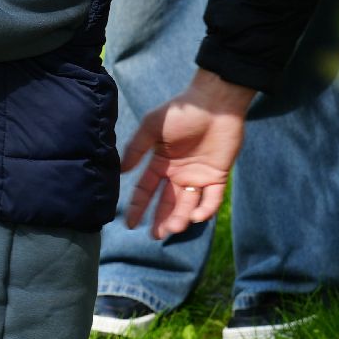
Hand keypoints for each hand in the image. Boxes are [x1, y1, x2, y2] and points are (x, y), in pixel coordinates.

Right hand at [120, 68, 254, 237]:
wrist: (214, 103)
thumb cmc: (180, 112)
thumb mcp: (151, 128)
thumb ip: (136, 149)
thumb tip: (120, 171)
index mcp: (161, 163)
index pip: (146, 190)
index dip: (138, 206)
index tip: (130, 224)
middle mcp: (178, 174)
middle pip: (167, 203)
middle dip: (161, 220)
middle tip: (156, 236)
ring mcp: (198, 176)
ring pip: (188, 204)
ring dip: (180, 218)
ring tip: (173, 227)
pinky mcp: (218, 176)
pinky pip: (212, 199)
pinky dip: (205, 210)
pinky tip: (196, 216)